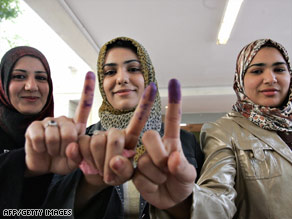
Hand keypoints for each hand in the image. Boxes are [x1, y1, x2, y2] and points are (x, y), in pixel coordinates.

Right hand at [25, 71, 94, 174]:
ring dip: (53, 149)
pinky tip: (41, 148)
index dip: (87, 89)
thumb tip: (71, 145)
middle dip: (66, 147)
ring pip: (54, 135)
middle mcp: (63, 119)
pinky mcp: (33, 126)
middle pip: (69, 131)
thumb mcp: (75, 160)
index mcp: (76, 125)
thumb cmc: (63, 160)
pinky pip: (39, 137)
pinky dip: (41, 148)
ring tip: (52, 150)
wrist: (44, 166)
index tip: (91, 73)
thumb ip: (78, 155)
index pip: (84, 105)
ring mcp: (47, 121)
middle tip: (61, 151)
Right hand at [75, 82, 157, 186]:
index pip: (138, 120)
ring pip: (96, 142)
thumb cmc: (115, 174)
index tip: (153, 87)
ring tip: (98, 167)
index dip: (145, 103)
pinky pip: (79, 145)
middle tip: (109, 173)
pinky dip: (80, 156)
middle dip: (110, 159)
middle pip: (114, 138)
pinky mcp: (80, 138)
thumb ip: (124, 171)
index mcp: (129, 138)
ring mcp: (97, 134)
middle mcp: (113, 132)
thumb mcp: (124, 176)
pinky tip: (80, 158)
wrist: (94, 177)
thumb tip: (115, 161)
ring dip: (96, 161)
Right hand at [133, 79, 196, 212]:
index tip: (174, 82)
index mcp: (171, 141)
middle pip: (150, 136)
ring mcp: (143, 157)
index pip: (173, 120)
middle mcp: (155, 146)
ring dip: (155, 175)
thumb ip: (183, 168)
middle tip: (167, 169)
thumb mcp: (188, 176)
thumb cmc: (181, 182)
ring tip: (162, 180)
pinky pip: (137, 175)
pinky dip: (147, 183)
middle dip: (158, 154)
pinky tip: (152, 185)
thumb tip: (173, 159)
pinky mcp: (133, 170)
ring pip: (144, 160)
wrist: (170, 200)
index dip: (174, 101)